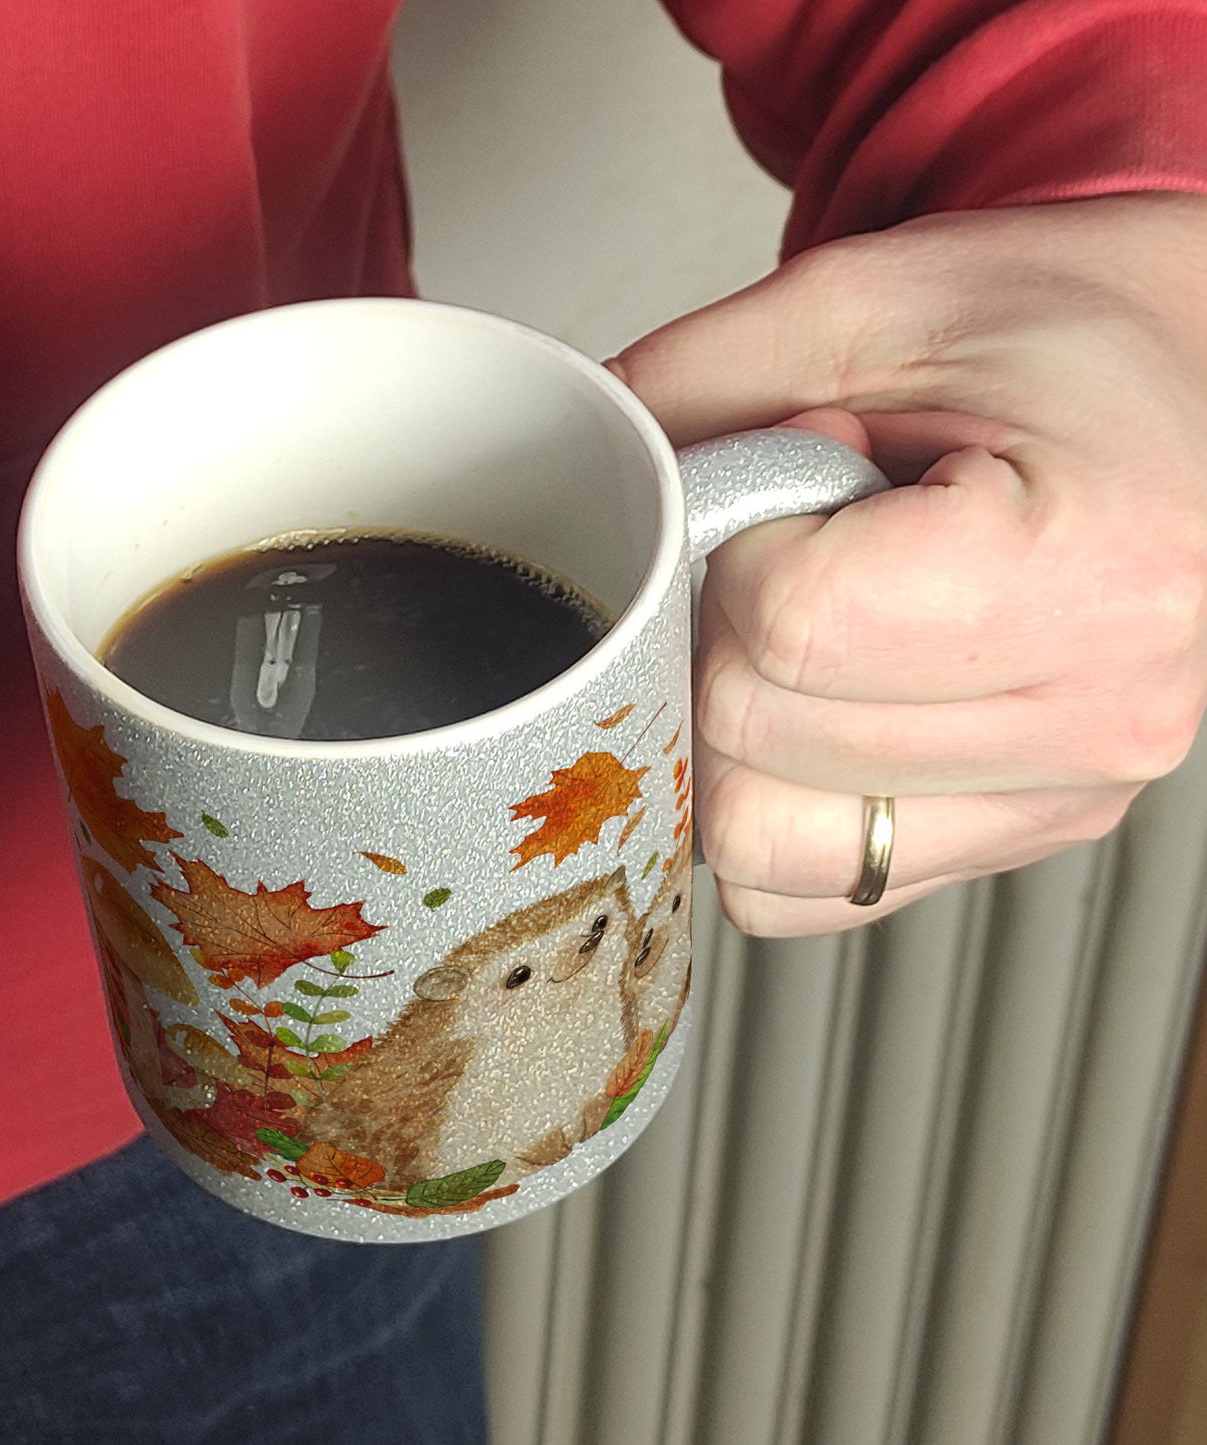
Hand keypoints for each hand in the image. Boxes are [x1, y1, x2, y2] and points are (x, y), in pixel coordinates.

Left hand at [610, 193, 1206, 935]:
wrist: (1198, 385)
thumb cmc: (1076, 334)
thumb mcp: (885, 298)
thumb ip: (706, 377)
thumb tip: (580, 461)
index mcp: (1089, 564)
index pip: (787, 628)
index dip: (731, 549)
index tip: (781, 487)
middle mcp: (1096, 714)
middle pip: (753, 740)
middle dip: (716, 632)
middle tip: (790, 548)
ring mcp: (1060, 799)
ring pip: (757, 841)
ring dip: (725, 731)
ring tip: (808, 627)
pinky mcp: (1016, 839)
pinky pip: (800, 888)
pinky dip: (760, 808)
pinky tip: (808, 709)